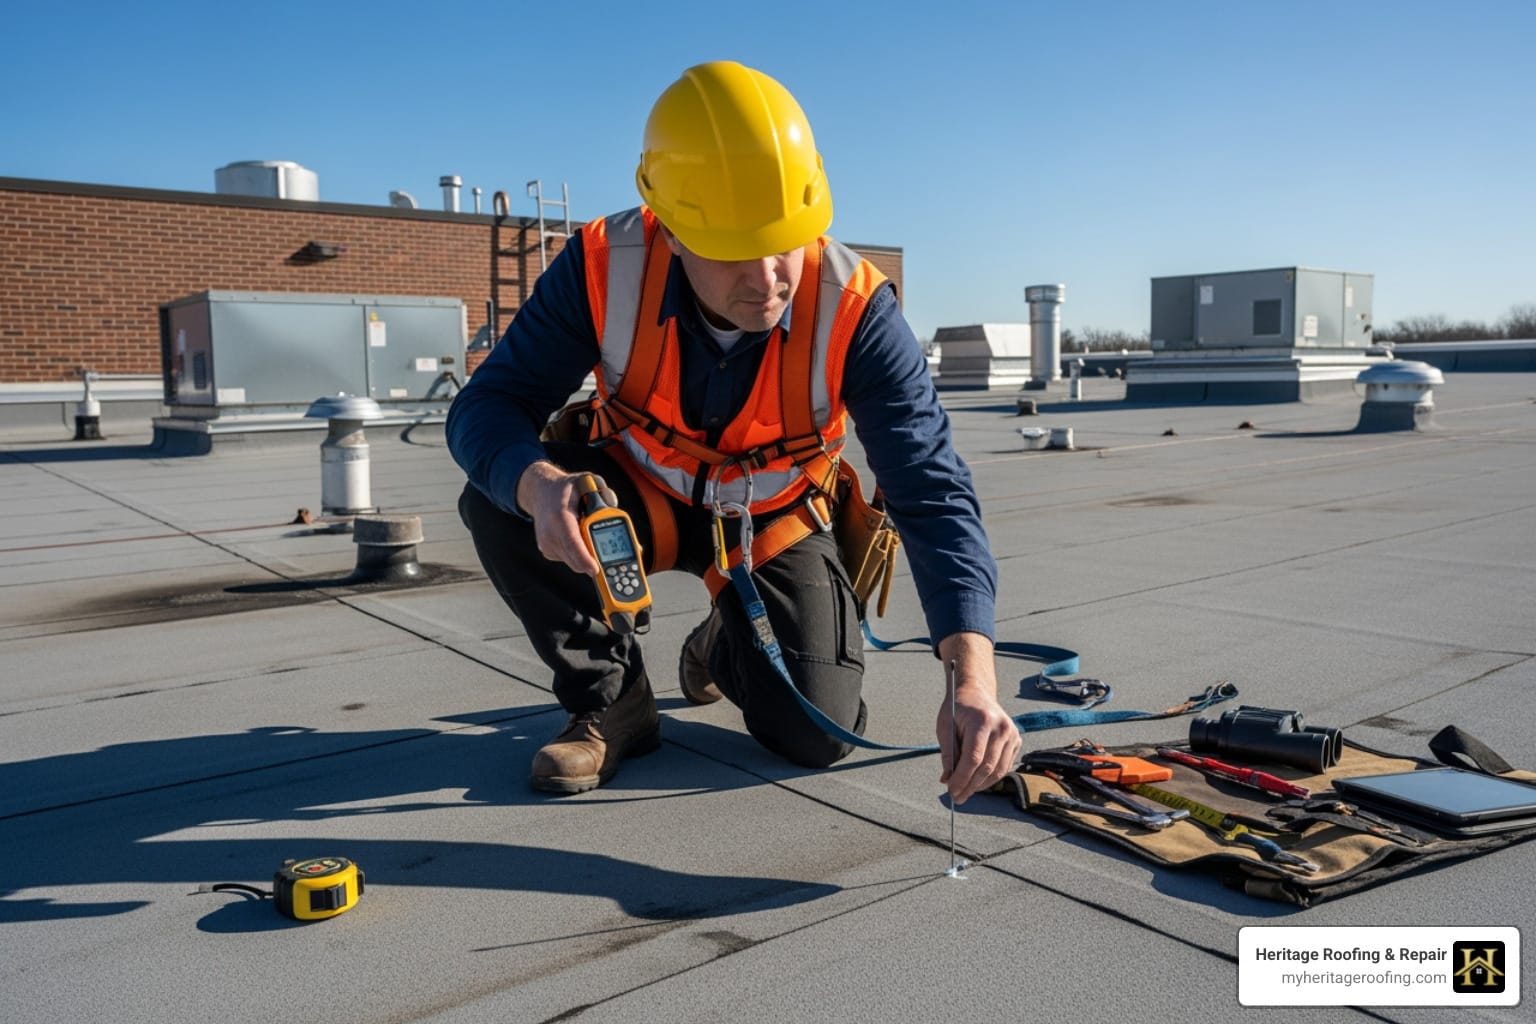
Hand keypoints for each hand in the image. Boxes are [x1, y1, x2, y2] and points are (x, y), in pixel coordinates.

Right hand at [515, 461, 617, 576]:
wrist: (541, 492)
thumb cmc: (567, 488)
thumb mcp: (586, 481)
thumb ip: (602, 491)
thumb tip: (612, 505)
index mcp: (560, 516)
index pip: (572, 542)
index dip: (584, 558)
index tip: (596, 569)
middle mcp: (549, 533)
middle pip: (575, 559)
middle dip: (594, 562)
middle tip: (611, 558)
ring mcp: (546, 544)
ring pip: (574, 562)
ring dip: (588, 556)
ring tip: (591, 536)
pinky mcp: (547, 551)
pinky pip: (569, 559)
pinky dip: (579, 554)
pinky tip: (580, 537)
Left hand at [936, 632, 1021, 803]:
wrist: (976, 692)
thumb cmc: (958, 709)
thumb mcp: (945, 726)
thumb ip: (948, 754)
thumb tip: (947, 780)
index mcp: (983, 721)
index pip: (973, 758)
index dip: (962, 778)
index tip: (951, 790)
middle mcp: (1002, 727)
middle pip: (987, 767)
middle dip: (970, 786)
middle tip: (957, 797)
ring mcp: (1012, 733)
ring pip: (998, 770)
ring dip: (981, 785)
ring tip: (965, 792)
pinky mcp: (1016, 740)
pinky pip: (1005, 766)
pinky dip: (991, 777)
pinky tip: (977, 782)